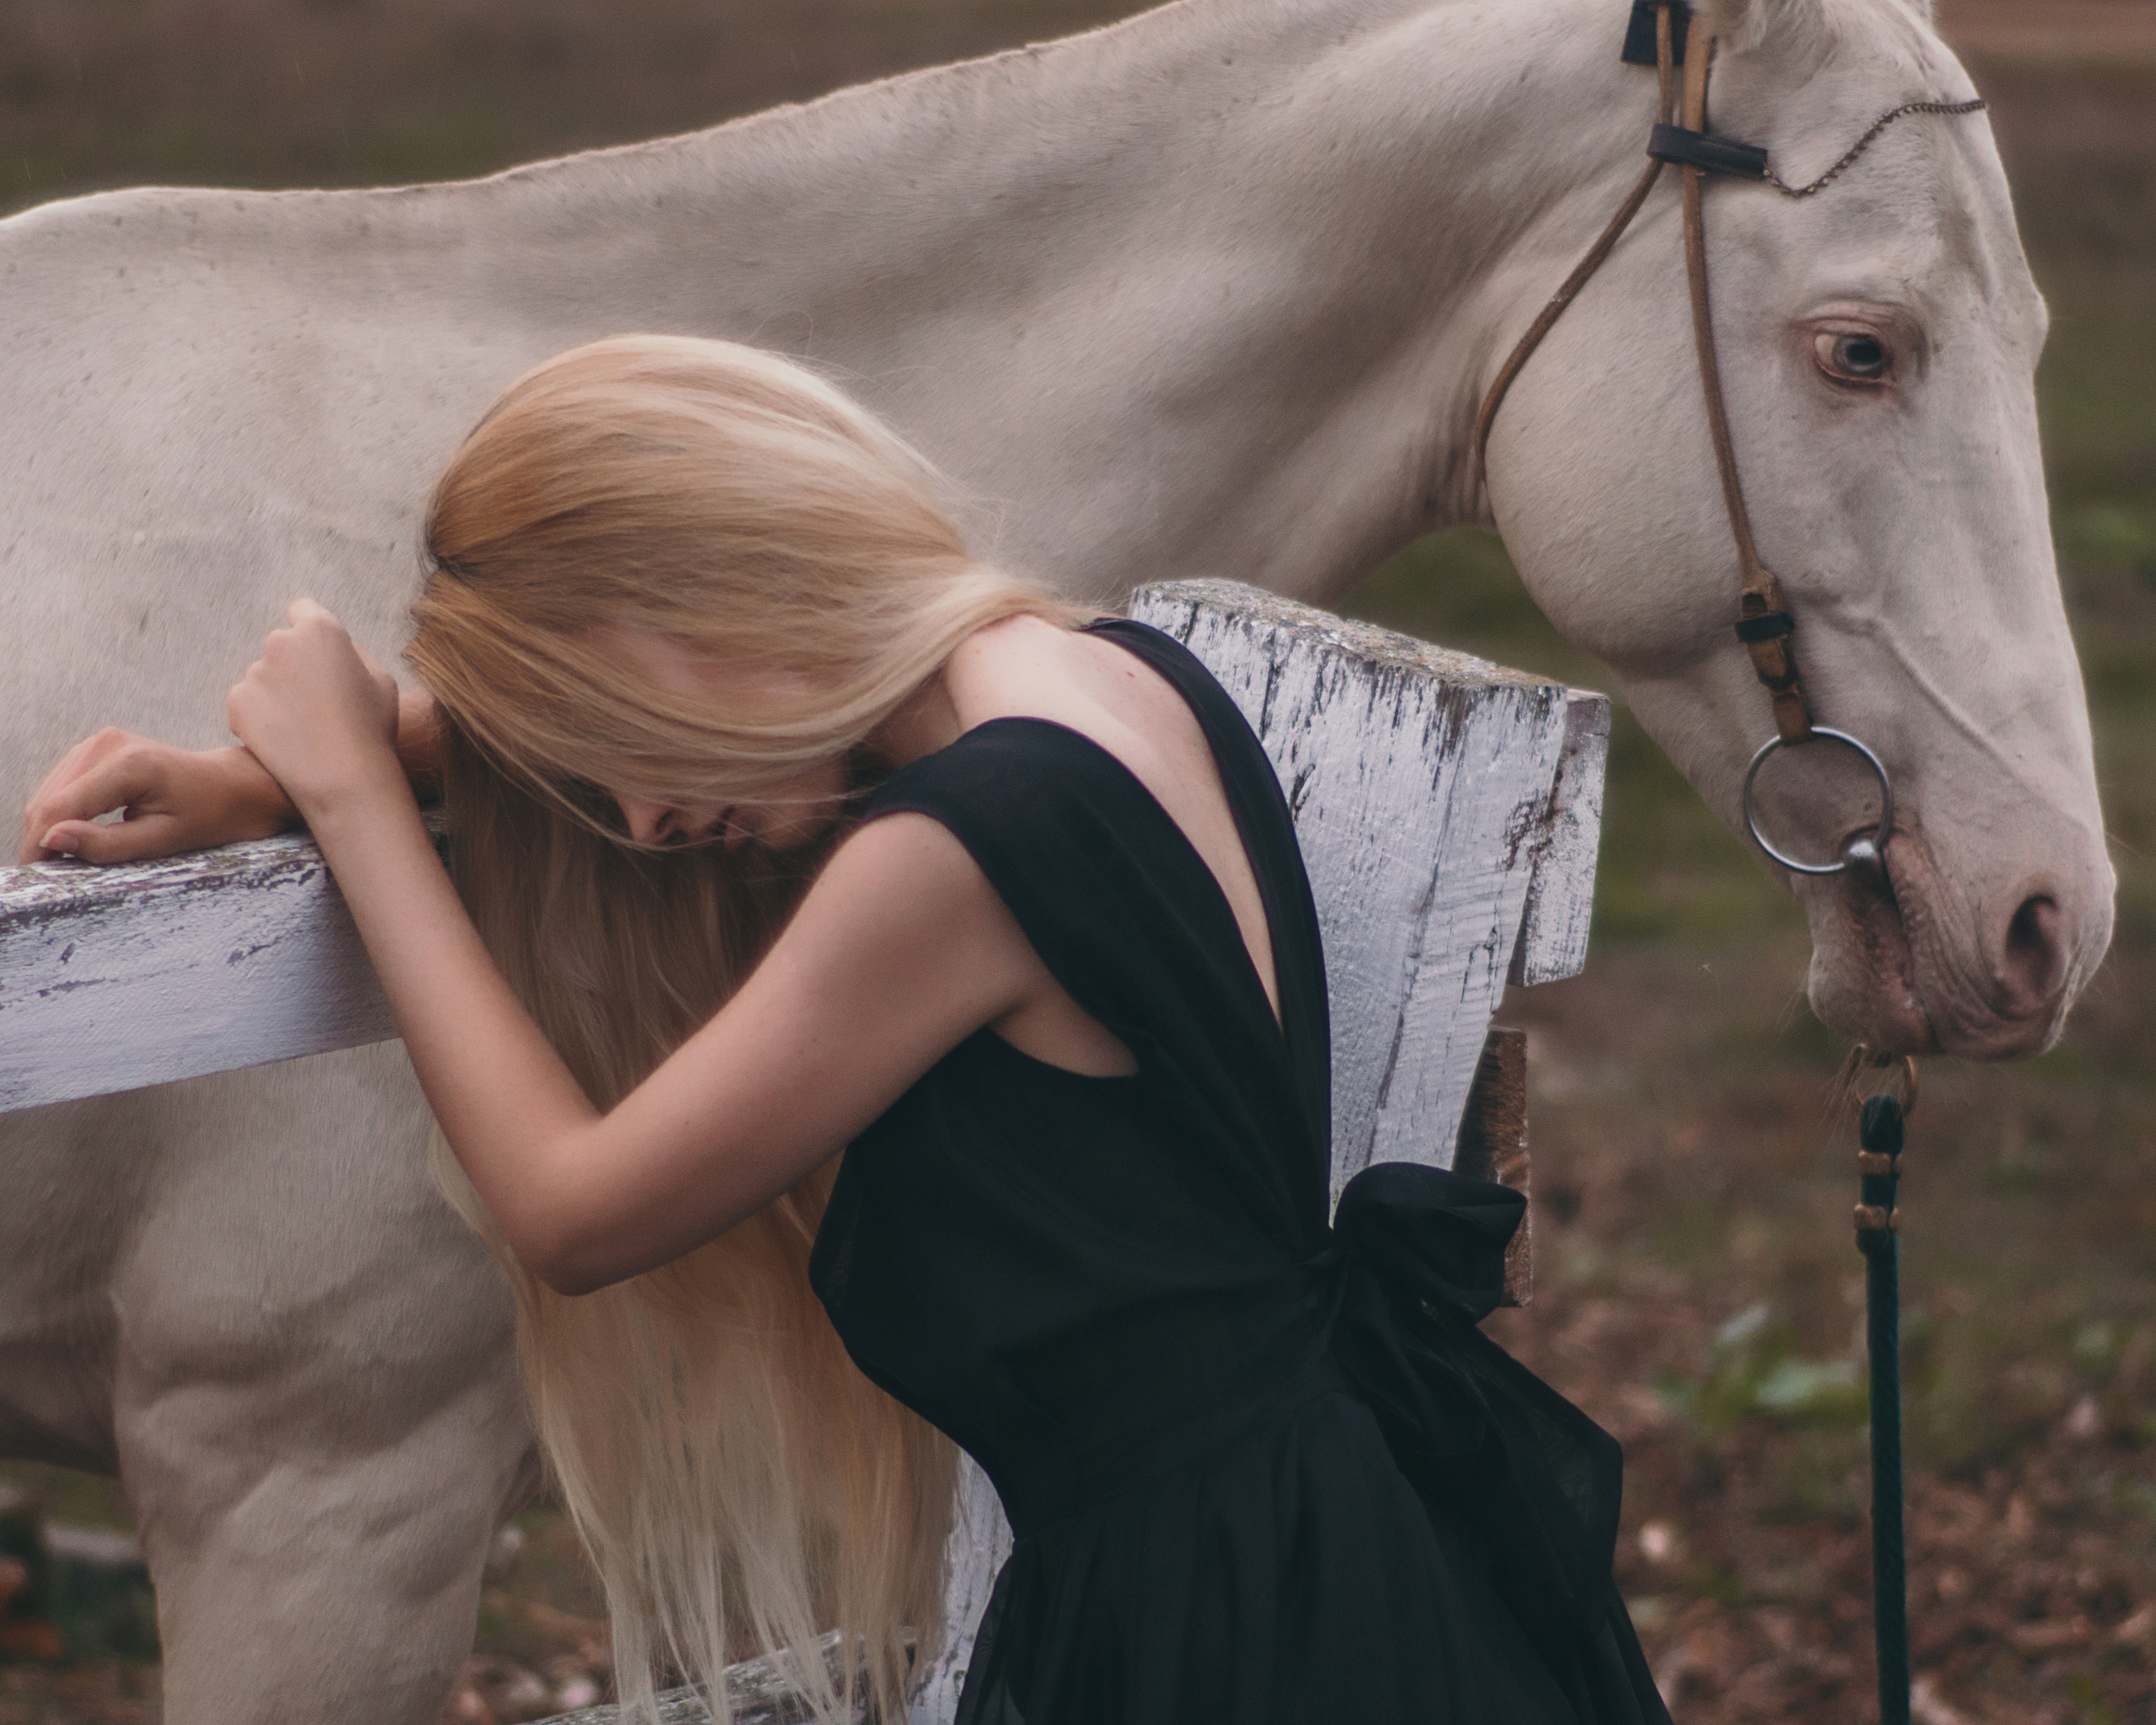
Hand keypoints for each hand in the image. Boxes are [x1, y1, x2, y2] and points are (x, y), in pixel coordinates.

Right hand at [18, 731, 298, 864]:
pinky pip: (63, 787)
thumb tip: (51, 842)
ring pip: (48, 794)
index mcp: (127, 765)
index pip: (59, 808)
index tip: (36, 881)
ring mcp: (101, 742)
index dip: (39, 847)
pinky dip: (62, 815)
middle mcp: (107, 744)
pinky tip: (76, 838)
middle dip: (41, 841)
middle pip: (47, 801)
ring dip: (49, 829)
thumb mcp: (165, 840)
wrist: (239, 786)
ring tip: (63, 864)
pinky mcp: (99, 749)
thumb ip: (107, 844)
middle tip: (50, 879)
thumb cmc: (214, 815)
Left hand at [225, 600, 404, 820]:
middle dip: (294, 667)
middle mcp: (281, 643)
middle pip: (282, 646)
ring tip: (305, 729)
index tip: (317, 654)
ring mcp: (255, 672)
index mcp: (321, 630)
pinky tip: (285, 740)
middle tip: (317, 704)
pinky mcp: (237, 702)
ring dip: (277, 695)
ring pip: (264, 677)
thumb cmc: (371, 729)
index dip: (311, 632)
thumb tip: (337, 648)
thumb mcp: (382, 681)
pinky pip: (246, 703)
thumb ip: (354, 653)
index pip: (302, 610)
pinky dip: (259, 719)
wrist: (344, 779)